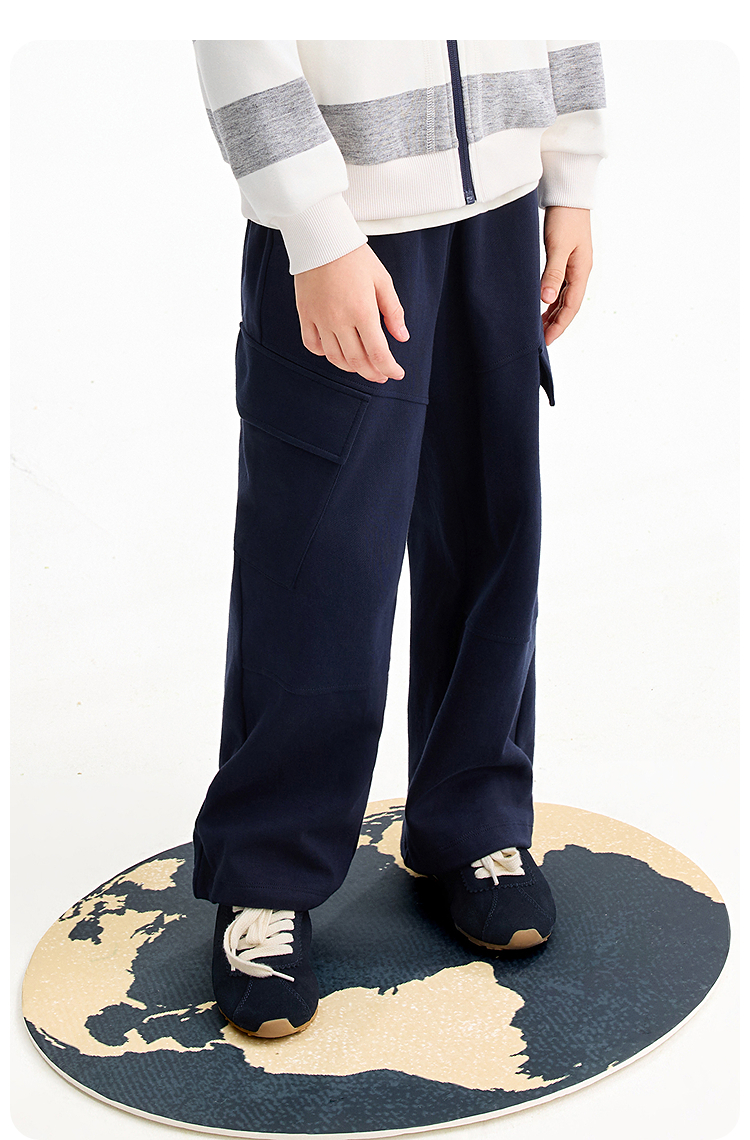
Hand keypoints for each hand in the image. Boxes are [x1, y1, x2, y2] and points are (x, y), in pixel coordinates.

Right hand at [294, 243, 408, 382]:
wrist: (321, 238)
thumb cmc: (356, 257)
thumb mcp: (383, 280)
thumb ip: (393, 311)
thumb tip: (402, 337)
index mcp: (362, 311)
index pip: (378, 353)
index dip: (389, 368)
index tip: (397, 373)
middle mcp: (339, 320)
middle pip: (357, 360)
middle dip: (372, 372)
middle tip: (382, 375)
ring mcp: (319, 319)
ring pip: (335, 357)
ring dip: (351, 367)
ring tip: (362, 366)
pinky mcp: (305, 314)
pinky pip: (312, 345)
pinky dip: (324, 354)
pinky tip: (336, 351)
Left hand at [540, 206, 592, 345]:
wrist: (569, 194)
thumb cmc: (565, 218)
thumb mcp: (558, 246)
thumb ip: (552, 273)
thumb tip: (547, 299)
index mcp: (581, 271)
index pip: (571, 306)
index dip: (559, 325)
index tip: (546, 340)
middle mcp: (579, 271)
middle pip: (568, 305)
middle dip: (556, 324)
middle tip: (540, 340)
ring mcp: (573, 266)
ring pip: (563, 297)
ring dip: (552, 313)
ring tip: (538, 327)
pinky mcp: (565, 259)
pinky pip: (559, 286)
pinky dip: (551, 299)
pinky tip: (541, 305)